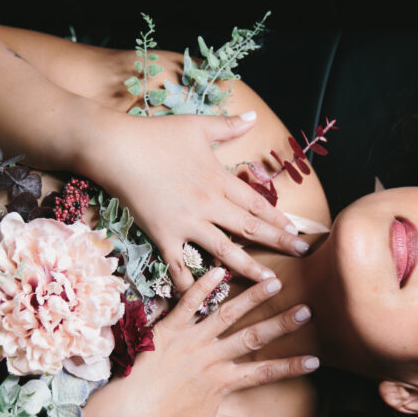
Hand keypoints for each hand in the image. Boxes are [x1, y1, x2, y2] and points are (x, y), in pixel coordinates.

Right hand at [80, 109, 307, 290]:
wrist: (114, 148)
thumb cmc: (154, 134)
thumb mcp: (197, 125)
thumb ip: (229, 126)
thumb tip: (254, 117)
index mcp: (218, 179)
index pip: (257, 203)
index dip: (278, 218)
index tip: (296, 230)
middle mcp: (208, 204)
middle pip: (250, 228)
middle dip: (279, 242)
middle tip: (303, 255)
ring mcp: (186, 223)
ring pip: (225, 251)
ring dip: (250, 268)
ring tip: (270, 283)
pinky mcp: (163, 235)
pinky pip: (180, 266)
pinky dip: (192, 284)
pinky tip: (206, 300)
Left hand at [118, 268, 317, 416]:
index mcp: (223, 382)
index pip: (265, 373)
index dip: (292, 367)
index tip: (316, 360)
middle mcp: (212, 359)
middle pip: (254, 338)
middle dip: (282, 324)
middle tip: (306, 310)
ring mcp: (191, 342)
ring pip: (228, 314)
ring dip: (253, 298)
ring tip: (273, 282)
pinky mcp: (168, 330)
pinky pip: (188, 304)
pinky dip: (203, 286)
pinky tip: (220, 269)